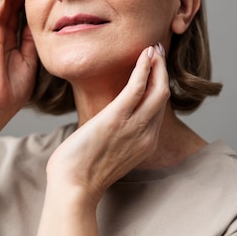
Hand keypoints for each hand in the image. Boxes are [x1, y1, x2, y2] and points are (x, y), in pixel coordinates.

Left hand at [46, 44, 169, 204]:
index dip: (159, 85)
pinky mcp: (118, 118)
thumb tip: (107, 120)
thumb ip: (116, 135)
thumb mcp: (108, 152)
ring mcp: (134, 127)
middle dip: (163, 70)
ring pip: (157, 89)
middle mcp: (146, 135)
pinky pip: (138, 87)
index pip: (158, 109)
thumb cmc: (82, 171)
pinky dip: (143, 68)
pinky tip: (143, 55)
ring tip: (153, 48)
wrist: (73, 186)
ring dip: (157, 65)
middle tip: (158, 51)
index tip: (155, 69)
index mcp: (145, 144)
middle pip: (163, 95)